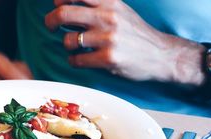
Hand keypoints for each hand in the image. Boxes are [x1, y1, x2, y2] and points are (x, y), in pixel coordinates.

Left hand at [45, 0, 175, 81]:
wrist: (161, 54)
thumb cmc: (136, 33)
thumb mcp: (119, 10)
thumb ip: (97, 6)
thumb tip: (66, 4)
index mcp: (109, 2)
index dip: (59, 0)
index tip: (57, 6)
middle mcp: (107, 17)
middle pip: (63, 13)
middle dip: (50, 21)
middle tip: (50, 27)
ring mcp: (108, 38)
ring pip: (68, 40)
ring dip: (67, 45)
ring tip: (76, 47)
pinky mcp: (108, 59)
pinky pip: (76, 60)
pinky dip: (74, 60)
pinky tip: (82, 59)